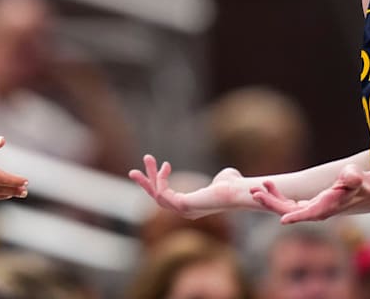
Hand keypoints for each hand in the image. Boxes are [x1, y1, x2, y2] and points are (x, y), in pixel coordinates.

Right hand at [128, 154, 244, 218]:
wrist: (237, 191)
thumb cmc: (234, 186)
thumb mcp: (224, 179)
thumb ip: (221, 178)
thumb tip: (225, 175)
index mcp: (190, 206)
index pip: (167, 198)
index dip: (162, 181)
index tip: (165, 164)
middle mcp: (184, 211)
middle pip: (157, 199)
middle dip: (145, 183)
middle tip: (132, 171)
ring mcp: (182, 211)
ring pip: (157, 196)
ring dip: (148, 178)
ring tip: (146, 158)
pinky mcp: (182, 206)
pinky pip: (163, 194)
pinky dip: (161, 180)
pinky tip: (165, 166)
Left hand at [250, 164, 369, 223]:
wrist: (359, 189)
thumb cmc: (357, 181)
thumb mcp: (355, 176)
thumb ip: (353, 178)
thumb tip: (353, 177)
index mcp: (327, 206)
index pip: (311, 213)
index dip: (297, 216)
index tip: (283, 219)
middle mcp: (316, 211)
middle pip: (290, 211)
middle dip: (272, 203)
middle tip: (255, 193)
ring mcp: (309, 209)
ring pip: (285, 208)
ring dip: (270, 198)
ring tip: (255, 189)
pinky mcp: (306, 205)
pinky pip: (287, 203)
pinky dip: (276, 194)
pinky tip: (267, 185)